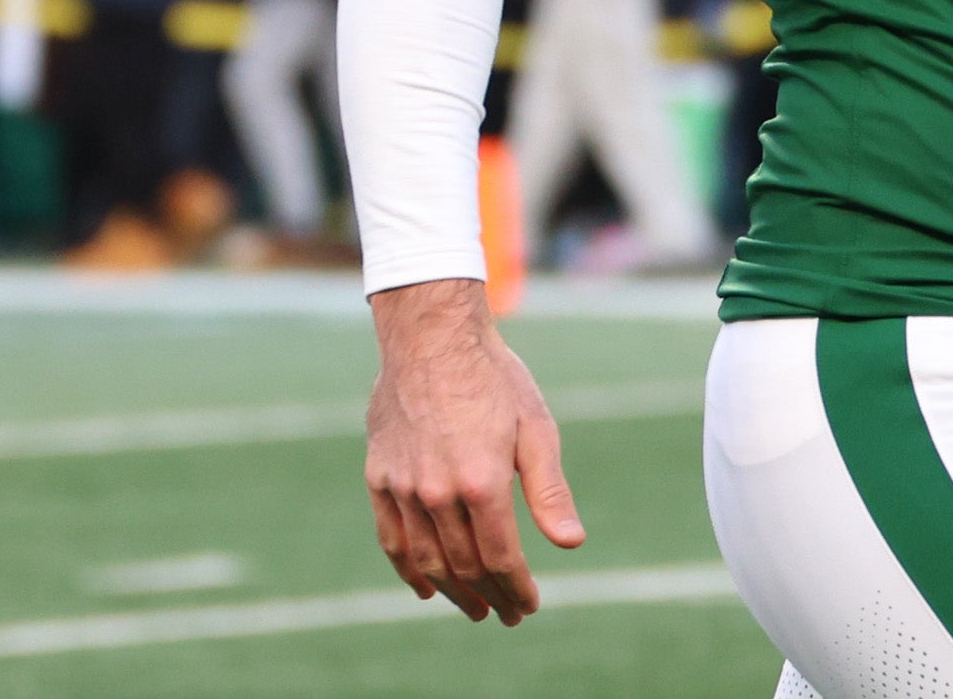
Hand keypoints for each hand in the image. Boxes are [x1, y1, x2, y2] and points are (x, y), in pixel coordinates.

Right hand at [365, 279, 584, 623]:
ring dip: (452, 592)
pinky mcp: (380, 478)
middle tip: (507, 614)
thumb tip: (571, 544)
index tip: (529, 605)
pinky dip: (409, 570)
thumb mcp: (536, 429)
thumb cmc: (495, 378)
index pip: (500, 558)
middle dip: (490, 596)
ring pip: (427, 561)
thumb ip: (549, 491)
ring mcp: (405, 488)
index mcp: (482, 481)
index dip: (516, 588)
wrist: (432, 337)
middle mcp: (438, 493)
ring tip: (475, 608)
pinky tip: (425, 587)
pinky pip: (392, 539)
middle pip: (465, 566)